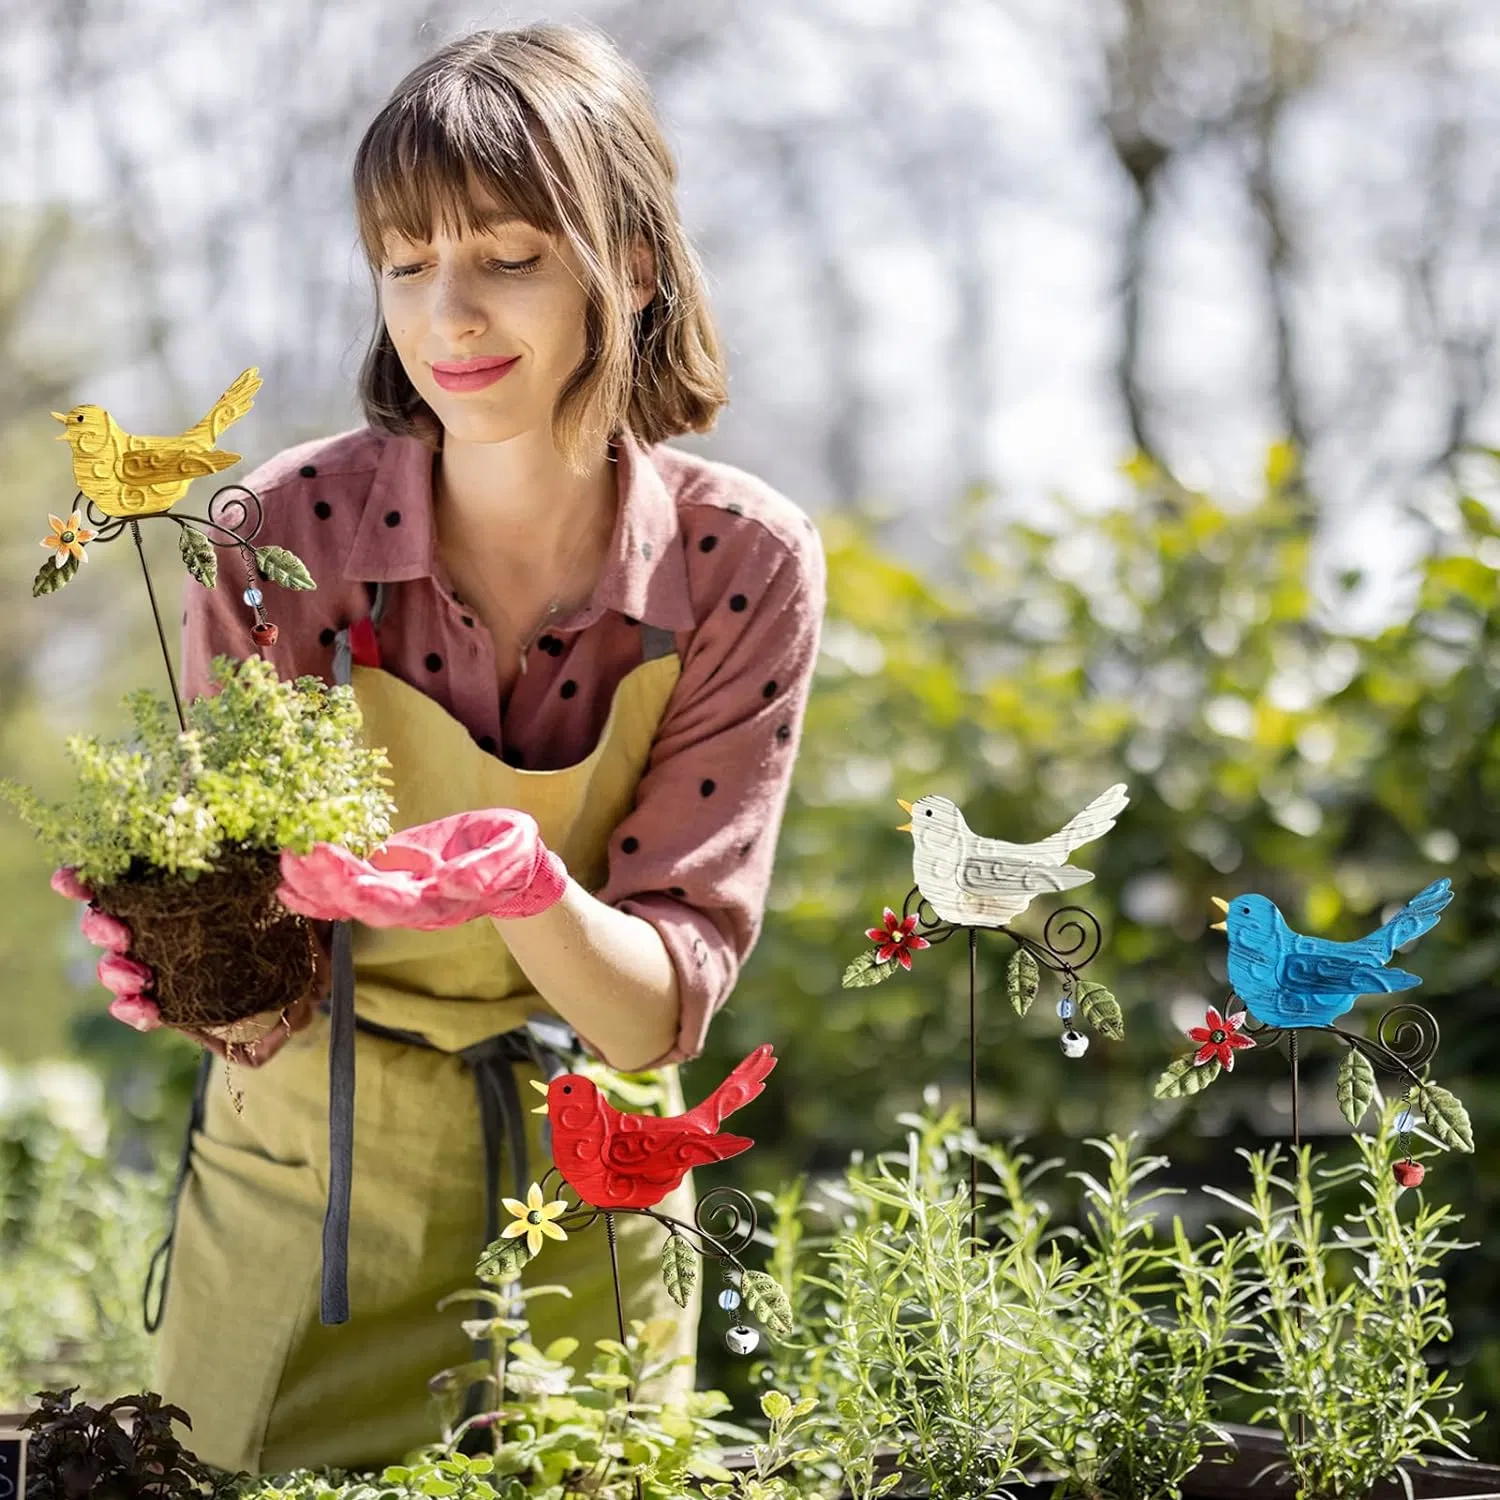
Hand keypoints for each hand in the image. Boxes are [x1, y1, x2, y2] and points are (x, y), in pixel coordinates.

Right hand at [51, 866, 321, 1066]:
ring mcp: (164, 966)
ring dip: (116, 972)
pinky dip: (136, 1012)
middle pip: (105, 923)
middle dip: (100, 927)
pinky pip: (143, 1011)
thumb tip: (290, 847)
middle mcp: (159, 925)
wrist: (318, 972)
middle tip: (118, 932)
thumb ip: (280, 859)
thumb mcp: (289, 878)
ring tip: (139, 977)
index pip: (116, 877)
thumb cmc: (296, 914)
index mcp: (173, 888)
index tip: (69, 881)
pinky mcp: (176, 1006)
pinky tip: (146, 1008)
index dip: (85, 878)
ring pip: (117, 969)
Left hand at [276, 808, 567, 929]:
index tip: (334, 866)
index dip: (362, 889)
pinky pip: (346, 890)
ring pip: (348, 899)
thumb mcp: (512, 851)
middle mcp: (413, 907)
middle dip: (326, 881)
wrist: (512, 867)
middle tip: (296, 852)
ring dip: (313, 883)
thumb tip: (450, 882)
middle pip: (361, 904)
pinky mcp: (389, 879)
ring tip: (285, 858)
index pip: (397, 902)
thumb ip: (486, 868)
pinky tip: (288, 880)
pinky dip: (316, 890)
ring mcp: (397, 895)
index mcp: (442, 902)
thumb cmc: (514, 855)